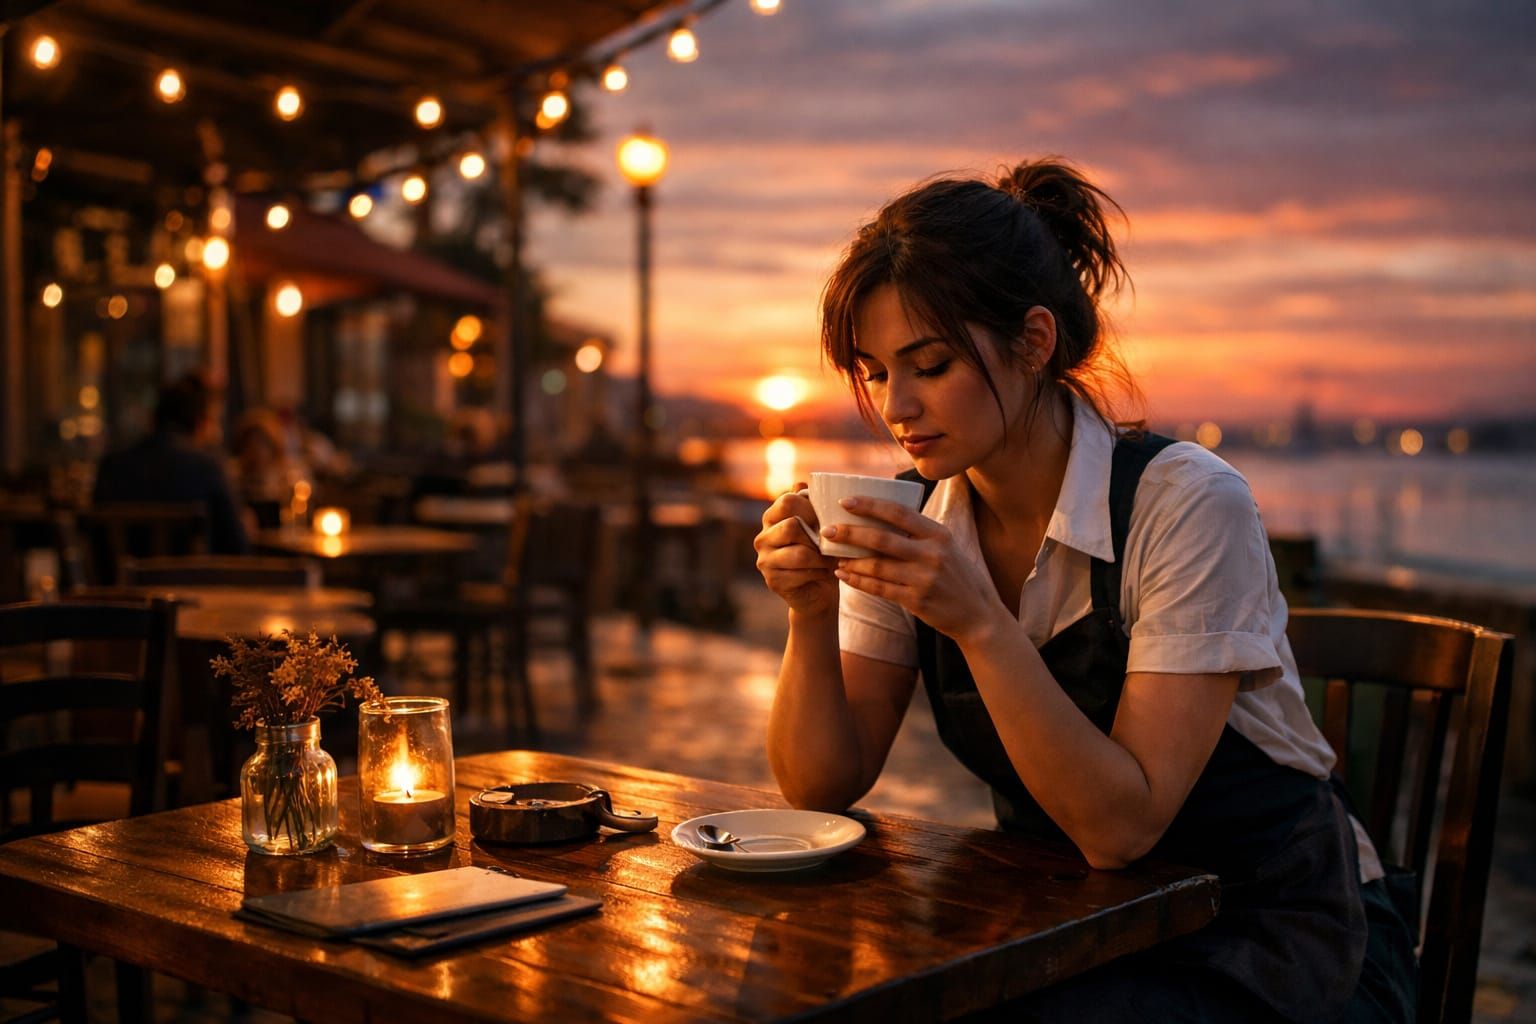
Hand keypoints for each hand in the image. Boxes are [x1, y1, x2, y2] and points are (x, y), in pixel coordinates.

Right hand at [754, 483, 839, 617]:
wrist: (818, 590)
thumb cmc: (820, 553)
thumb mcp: (818, 526)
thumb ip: (811, 505)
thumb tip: (801, 482)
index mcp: (772, 518)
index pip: (787, 501)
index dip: (811, 507)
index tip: (827, 518)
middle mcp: (763, 537)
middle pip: (791, 526)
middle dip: (817, 535)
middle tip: (830, 542)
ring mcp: (765, 560)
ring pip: (800, 553)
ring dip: (821, 557)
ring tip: (831, 559)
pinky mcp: (772, 581)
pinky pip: (801, 573)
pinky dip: (818, 572)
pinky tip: (824, 572)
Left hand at [826, 495, 1007, 642]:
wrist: (978, 615)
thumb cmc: (957, 576)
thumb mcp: (946, 546)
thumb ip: (919, 532)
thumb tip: (880, 513)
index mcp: (938, 534)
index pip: (898, 513)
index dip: (869, 505)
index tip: (845, 502)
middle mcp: (932, 554)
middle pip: (881, 539)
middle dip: (850, 533)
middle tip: (828, 531)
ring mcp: (924, 578)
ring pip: (877, 566)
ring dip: (851, 560)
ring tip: (834, 555)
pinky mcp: (917, 601)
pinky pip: (880, 588)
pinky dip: (859, 581)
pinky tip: (844, 574)